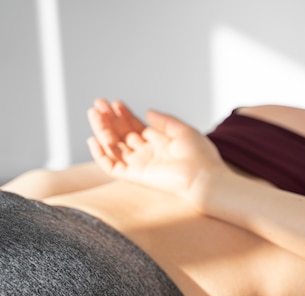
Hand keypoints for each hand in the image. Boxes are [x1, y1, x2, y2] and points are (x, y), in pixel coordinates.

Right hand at [87, 99, 226, 203]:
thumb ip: (165, 121)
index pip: (135, 128)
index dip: (124, 115)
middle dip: (110, 119)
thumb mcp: (183, 130)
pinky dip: (101, 155)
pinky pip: (112, 167)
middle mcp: (147, 154)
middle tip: (99, 103)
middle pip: (121, 135)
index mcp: (159, 143)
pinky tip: (94, 139)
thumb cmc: (200, 156)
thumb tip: (148, 111)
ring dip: (102, 131)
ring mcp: (140, 165)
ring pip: (114, 147)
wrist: (203, 177)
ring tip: (95, 114)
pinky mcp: (135, 176)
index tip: (116, 102)